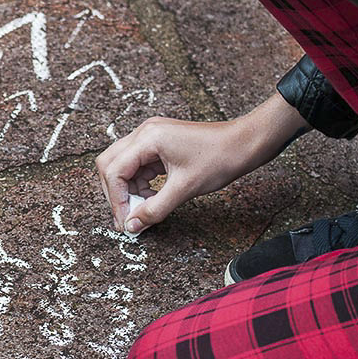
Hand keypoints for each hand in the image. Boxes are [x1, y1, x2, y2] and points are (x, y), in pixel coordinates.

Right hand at [95, 92, 308, 233]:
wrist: (246, 142)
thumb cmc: (221, 158)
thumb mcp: (185, 189)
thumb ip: (154, 209)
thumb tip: (132, 226)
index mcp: (148, 138)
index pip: (115, 170)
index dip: (116, 199)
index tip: (125, 222)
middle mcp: (145, 132)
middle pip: (111, 164)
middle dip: (116, 193)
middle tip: (127, 217)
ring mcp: (151, 136)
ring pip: (123, 166)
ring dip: (128, 190)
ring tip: (141, 209)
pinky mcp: (159, 143)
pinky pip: (138, 165)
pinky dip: (139, 184)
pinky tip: (150, 198)